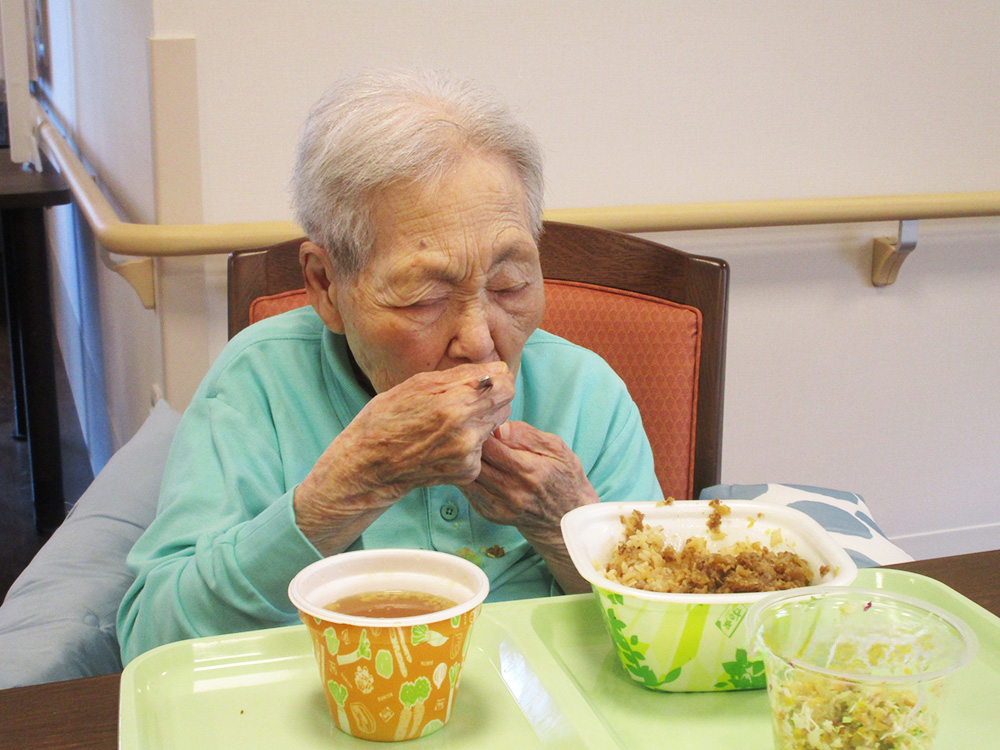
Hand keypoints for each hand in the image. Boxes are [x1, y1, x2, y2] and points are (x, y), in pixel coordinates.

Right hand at [295, 361, 513, 554]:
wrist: (369, 464)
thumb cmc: (387, 417)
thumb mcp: (418, 384)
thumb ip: (462, 376)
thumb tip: (496, 370)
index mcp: (454, 404)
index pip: (505, 384)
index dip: (495, 379)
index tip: (482, 380)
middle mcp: (466, 431)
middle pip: (505, 404)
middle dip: (490, 398)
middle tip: (464, 400)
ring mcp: (468, 455)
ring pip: (495, 425)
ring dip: (481, 420)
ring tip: (450, 422)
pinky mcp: (467, 471)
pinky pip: (483, 447)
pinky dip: (471, 443)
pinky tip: (445, 442)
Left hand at [459, 421, 597, 592]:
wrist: (567, 519)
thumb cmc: (563, 477)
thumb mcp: (557, 449)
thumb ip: (528, 435)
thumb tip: (499, 427)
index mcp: (529, 471)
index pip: (490, 447)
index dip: (479, 431)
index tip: (478, 421)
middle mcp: (512, 491)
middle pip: (473, 463)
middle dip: (466, 444)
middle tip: (465, 431)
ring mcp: (500, 506)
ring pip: (466, 478)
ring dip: (461, 462)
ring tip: (465, 447)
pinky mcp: (491, 514)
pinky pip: (468, 492)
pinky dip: (465, 477)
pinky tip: (470, 466)